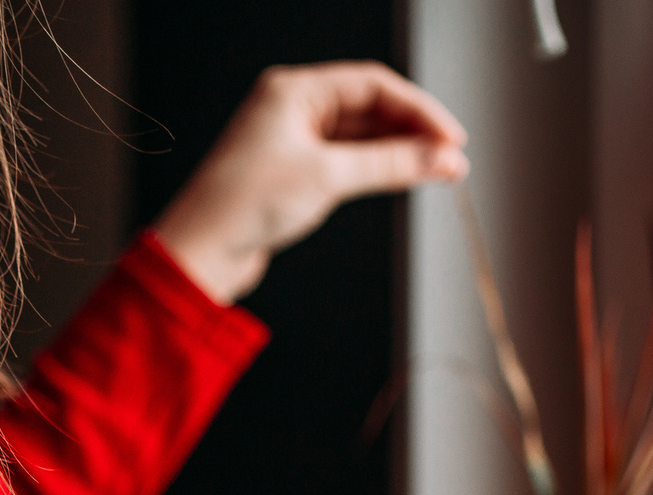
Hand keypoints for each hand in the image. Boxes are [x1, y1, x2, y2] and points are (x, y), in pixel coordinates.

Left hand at [152, 62, 467, 303]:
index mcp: (292, 90)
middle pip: (370, 108)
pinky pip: (348, 161)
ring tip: (440, 171)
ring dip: (400, 153)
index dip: (418, 109)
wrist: (200, 253)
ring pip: (362, 137)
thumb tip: (442, 159)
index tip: (452, 136)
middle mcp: (292, 109)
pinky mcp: (294, 173)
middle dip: (413, 132)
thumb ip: (390, 164)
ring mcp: (293, 141)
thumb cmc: (243, 205)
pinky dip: (378, 170)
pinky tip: (404, 178)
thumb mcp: (328, 177)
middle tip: (453, 158)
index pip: (372, 84)